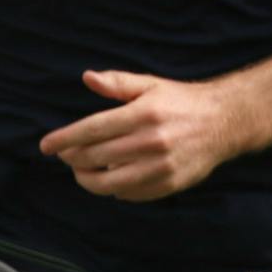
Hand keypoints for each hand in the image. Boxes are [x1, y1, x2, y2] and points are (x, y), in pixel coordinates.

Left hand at [38, 70, 241, 201]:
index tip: (46, 146)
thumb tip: (87, 77)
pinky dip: (114, 189)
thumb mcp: (151, 85)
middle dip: (72, 159)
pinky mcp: (168, 184)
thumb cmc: (181, 102)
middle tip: (66, 156)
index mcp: (143, 113)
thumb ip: (117, 83)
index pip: (91, 130)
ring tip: (83, 172)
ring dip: (87, 179)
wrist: (225, 122)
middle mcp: (151, 141)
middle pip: (94, 158)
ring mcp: (160, 166)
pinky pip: (129, 194)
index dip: (64, 139)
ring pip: (108, 183)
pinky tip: (112, 178)